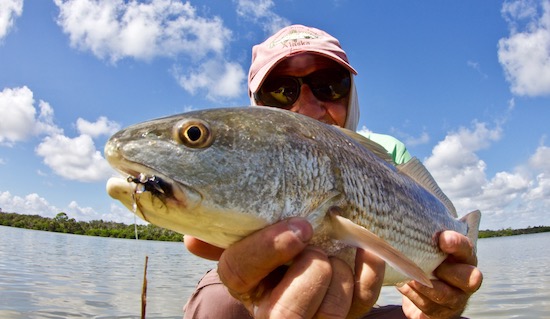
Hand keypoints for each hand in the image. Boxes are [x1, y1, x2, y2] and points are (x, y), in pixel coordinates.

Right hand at [185, 218, 384, 317]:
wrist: (316, 261)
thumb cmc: (279, 247)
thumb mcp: (251, 242)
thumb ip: (225, 238)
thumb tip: (191, 239)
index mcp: (248, 285)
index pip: (239, 274)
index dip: (265, 251)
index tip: (297, 227)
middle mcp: (277, 309)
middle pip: (286, 311)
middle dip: (311, 273)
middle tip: (317, 246)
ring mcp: (316, 318)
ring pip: (331, 311)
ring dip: (340, 271)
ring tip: (338, 251)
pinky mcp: (349, 317)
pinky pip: (364, 301)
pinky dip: (368, 272)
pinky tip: (366, 252)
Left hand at [397, 231, 482, 318]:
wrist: (426, 288)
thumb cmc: (427, 258)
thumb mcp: (429, 245)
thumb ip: (423, 233)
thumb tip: (401, 208)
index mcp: (465, 257)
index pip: (466, 248)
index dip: (456, 244)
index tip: (442, 238)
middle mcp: (467, 279)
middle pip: (469, 277)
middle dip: (447, 271)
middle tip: (430, 265)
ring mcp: (456, 298)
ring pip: (445, 295)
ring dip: (424, 286)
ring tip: (408, 277)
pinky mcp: (441, 313)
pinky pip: (429, 307)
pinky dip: (413, 295)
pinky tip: (403, 286)